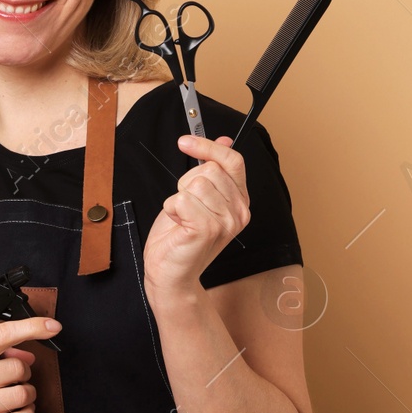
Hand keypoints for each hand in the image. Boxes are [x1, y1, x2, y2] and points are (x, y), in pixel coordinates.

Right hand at [0, 315, 60, 412]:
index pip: (2, 334)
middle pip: (19, 369)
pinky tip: (18, 411)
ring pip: (23, 394)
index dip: (32, 327)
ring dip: (27, 394)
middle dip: (24, 372)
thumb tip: (27, 354)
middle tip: (16, 377)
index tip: (52, 326)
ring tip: (16, 395)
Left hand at [142, 134, 250, 299]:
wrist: (171, 272)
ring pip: (194, 184)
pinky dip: (171, 209)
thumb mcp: (198, 196)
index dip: (208, 146)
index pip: (233, 160)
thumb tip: (225, 139)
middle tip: (186, 208)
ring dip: (178, 199)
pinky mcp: (207, 229)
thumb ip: (213, 169)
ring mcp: (225, 222)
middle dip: (186, 183)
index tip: (184, 142)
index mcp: (240, 200)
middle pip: (209, 170)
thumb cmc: (181, 236)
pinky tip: (178, 226)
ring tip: (182, 219)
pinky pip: (181, 199)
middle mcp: (239, 211)